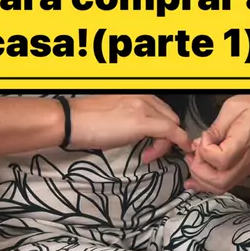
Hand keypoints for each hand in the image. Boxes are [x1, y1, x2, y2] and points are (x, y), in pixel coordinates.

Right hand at [69, 94, 192, 161]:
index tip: (162, 142)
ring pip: (171, 125)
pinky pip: (170, 131)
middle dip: (167, 137)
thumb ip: (133, 119)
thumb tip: (143, 132)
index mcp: (137, 94)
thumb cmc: (87, 121)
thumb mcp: (116, 116)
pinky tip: (172, 151)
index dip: (167, 129)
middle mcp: (143, 97)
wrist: (71, 121)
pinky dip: (178, 142)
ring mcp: (143, 107)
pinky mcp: (140, 122)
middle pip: (170, 117)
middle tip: (151, 152)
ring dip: (166, 143)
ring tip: (148, 155)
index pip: (163, 111)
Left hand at [184, 94, 249, 193]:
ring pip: (223, 187)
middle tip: (191, 156)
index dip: (205, 151)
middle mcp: (247, 161)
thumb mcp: (232, 108)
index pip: (220, 160)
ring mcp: (248, 167)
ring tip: (192, 165)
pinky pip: (227, 182)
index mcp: (244, 143)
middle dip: (199, 172)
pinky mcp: (246, 167)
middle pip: (219, 182)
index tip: (203, 137)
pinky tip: (200, 175)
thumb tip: (200, 143)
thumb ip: (215, 128)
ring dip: (203, 180)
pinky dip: (211, 181)